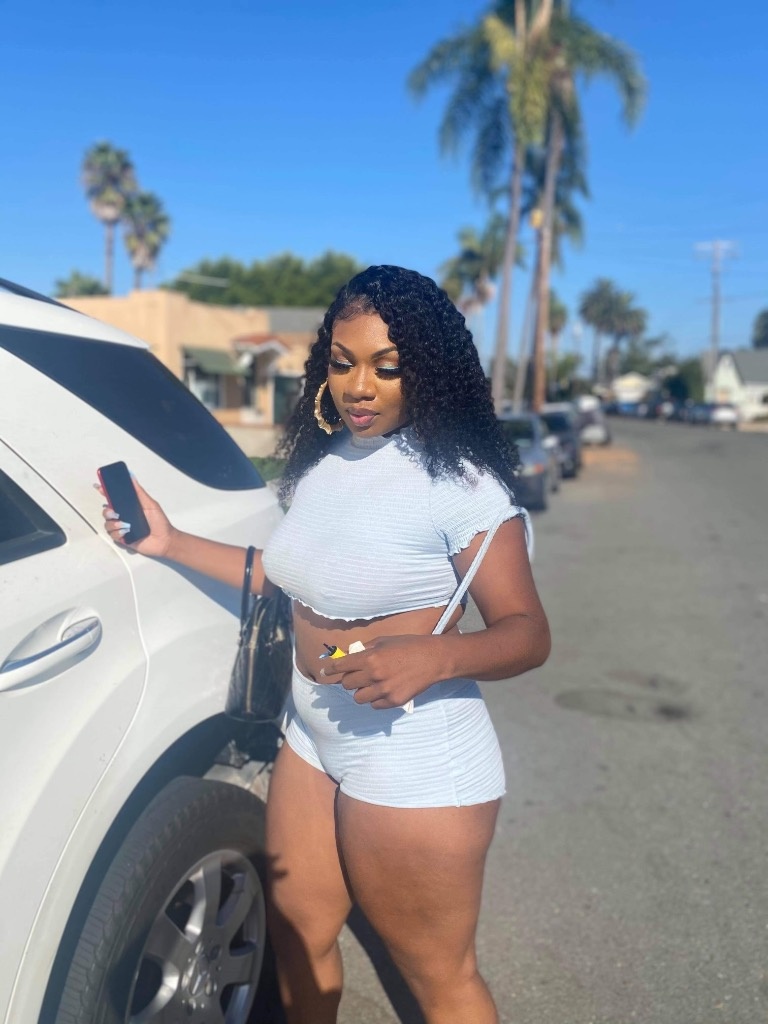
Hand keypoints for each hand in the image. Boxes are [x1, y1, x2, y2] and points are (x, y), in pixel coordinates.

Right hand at [97, 477, 174, 557]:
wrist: (164, 540)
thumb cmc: (160, 522)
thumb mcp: (150, 504)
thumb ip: (139, 492)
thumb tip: (131, 476)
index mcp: (129, 507)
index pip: (114, 498)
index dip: (105, 492)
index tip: (99, 487)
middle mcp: (124, 517)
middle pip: (107, 511)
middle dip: (107, 511)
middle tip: (115, 513)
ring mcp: (122, 528)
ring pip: (107, 524)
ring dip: (113, 523)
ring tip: (124, 525)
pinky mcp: (123, 539)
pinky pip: (113, 535)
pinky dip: (118, 533)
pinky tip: (126, 532)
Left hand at [319, 635, 445, 709]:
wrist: (434, 659)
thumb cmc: (408, 646)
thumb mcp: (384, 641)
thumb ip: (365, 649)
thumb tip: (348, 656)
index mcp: (370, 658)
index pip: (341, 666)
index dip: (330, 669)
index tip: (324, 672)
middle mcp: (374, 675)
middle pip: (347, 684)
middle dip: (349, 679)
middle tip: (358, 675)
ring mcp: (384, 690)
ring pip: (358, 698)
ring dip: (361, 691)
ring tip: (371, 684)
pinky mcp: (394, 701)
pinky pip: (374, 705)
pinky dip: (375, 699)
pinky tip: (384, 690)